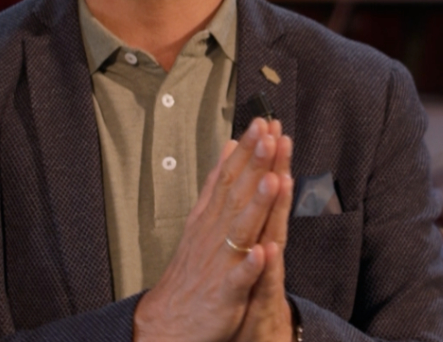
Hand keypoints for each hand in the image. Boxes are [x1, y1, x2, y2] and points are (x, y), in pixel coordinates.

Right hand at [134, 118, 284, 341]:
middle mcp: (215, 235)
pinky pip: (240, 279)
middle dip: (254, 164)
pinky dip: (252, 265)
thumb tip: (229, 148)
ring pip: (241, 230)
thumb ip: (219, 183)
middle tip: (268, 135)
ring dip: (257, 205)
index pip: (230, 176)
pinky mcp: (226, 294)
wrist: (170, 321)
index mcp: (212, 218)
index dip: (247, 150)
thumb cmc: (193, 272)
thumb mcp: (202, 219)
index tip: (261, 122)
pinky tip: (264, 253)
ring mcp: (221, 263)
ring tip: (272, 180)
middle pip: (237, 194)